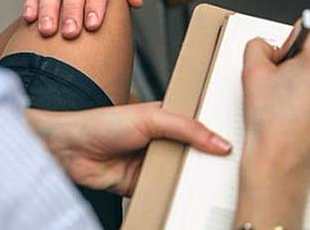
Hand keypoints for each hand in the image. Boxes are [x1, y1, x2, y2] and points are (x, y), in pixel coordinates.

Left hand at [27, 102, 231, 195]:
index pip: (198, 124)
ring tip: (210, 180)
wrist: (71, 150)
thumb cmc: (101, 122)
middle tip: (229, 165)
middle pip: (193, 151)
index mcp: (165, 117)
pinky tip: (185, 193)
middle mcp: (161, 139)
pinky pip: (166, 189)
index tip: (238, 139)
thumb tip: (216, 140)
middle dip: (206, 158)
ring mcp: (152, 161)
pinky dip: (173, 192)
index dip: (216, 131)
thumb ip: (186, 128)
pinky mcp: (143, 182)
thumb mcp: (151, 117)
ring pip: (181, 172)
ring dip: (190, 177)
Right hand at [234, 22, 309, 227]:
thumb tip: (269, 45)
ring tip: (290, 95)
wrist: (279, 164)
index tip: (283, 52)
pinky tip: (300, 108)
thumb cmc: (268, 124)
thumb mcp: (251, 72)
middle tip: (283, 75)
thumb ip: (259, 45)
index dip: (290, 39)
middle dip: (305, 55)